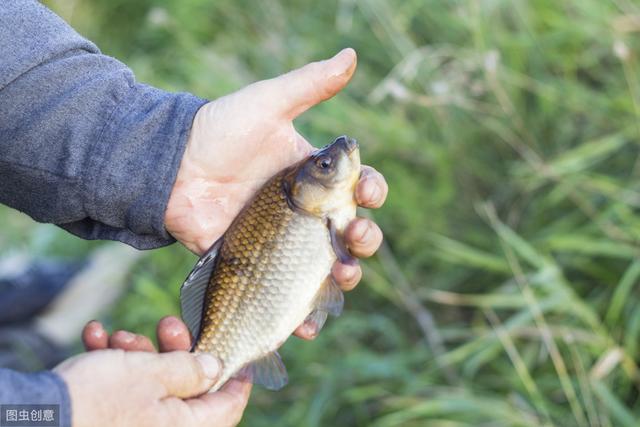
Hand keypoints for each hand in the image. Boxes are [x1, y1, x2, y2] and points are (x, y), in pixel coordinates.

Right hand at [60, 317, 249, 426]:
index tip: (234, 352)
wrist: (37, 417)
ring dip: (138, 352)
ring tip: (118, 335)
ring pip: (152, 383)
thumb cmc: (98, 398)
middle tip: (167, 324)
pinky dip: (113, 363)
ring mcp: (135, 425)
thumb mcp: (152, 374)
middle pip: (187, 386)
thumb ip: (189, 370)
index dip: (235, 378)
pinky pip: (123, 389)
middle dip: (174, 349)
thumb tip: (216, 369)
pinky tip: (95, 337)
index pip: (227, 407)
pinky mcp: (109, 418)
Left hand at [165, 48, 387, 339]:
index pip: (358, 188)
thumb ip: (310, 84)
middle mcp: (304, 212)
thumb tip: (351, 54)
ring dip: (344, 278)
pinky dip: (301, 313)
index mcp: (314, 177)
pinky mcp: (258, 267)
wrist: (171, 166)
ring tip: (342, 278)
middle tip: (355, 238)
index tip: (369, 193)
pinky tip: (307, 322)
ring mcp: (283, 243)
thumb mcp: (268, 103)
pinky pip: (286, 294)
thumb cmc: (219, 130)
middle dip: (365, 240)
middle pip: (351, 233)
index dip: (373, 193)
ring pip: (327, 268)